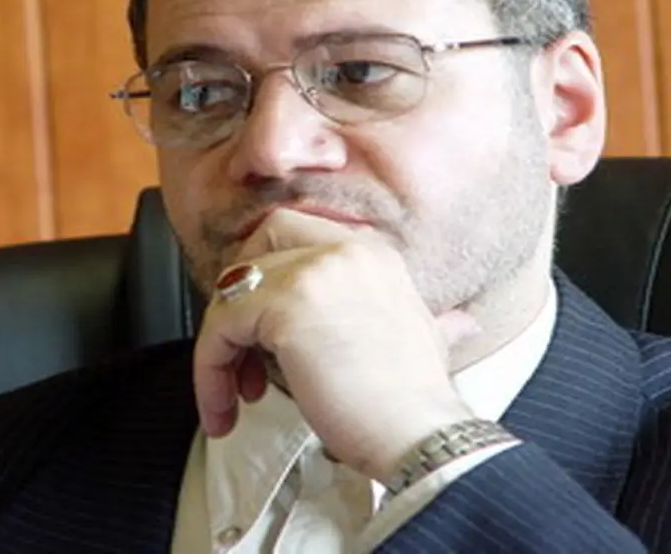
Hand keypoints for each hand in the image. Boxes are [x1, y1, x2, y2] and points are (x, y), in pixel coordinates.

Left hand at [192, 208, 479, 483]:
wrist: (422, 436)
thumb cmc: (415, 404)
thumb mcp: (427, 341)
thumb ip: (433, 321)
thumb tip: (460, 323)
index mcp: (373, 253)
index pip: (298, 234)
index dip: (270, 275)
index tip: (262, 326)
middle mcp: (344, 250)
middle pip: (261, 242)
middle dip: (239, 291)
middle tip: (239, 347)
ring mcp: (314, 272)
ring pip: (233, 288)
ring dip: (221, 343)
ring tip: (235, 392)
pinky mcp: (286, 306)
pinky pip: (220, 326)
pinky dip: (210, 367)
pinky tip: (224, 404)